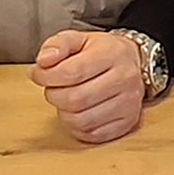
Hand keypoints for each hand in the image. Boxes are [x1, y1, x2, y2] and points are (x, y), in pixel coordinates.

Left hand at [30, 29, 146, 143]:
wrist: (135, 62)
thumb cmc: (102, 52)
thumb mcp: (78, 39)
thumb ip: (57, 45)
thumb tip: (43, 61)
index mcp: (112, 53)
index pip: (71, 72)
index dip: (46, 76)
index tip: (38, 74)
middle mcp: (125, 78)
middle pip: (74, 99)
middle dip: (54, 95)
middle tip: (54, 88)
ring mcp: (129, 103)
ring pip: (81, 120)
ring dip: (64, 113)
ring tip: (67, 99)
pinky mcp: (128, 122)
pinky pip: (92, 135)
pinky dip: (78, 127)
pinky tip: (79, 112)